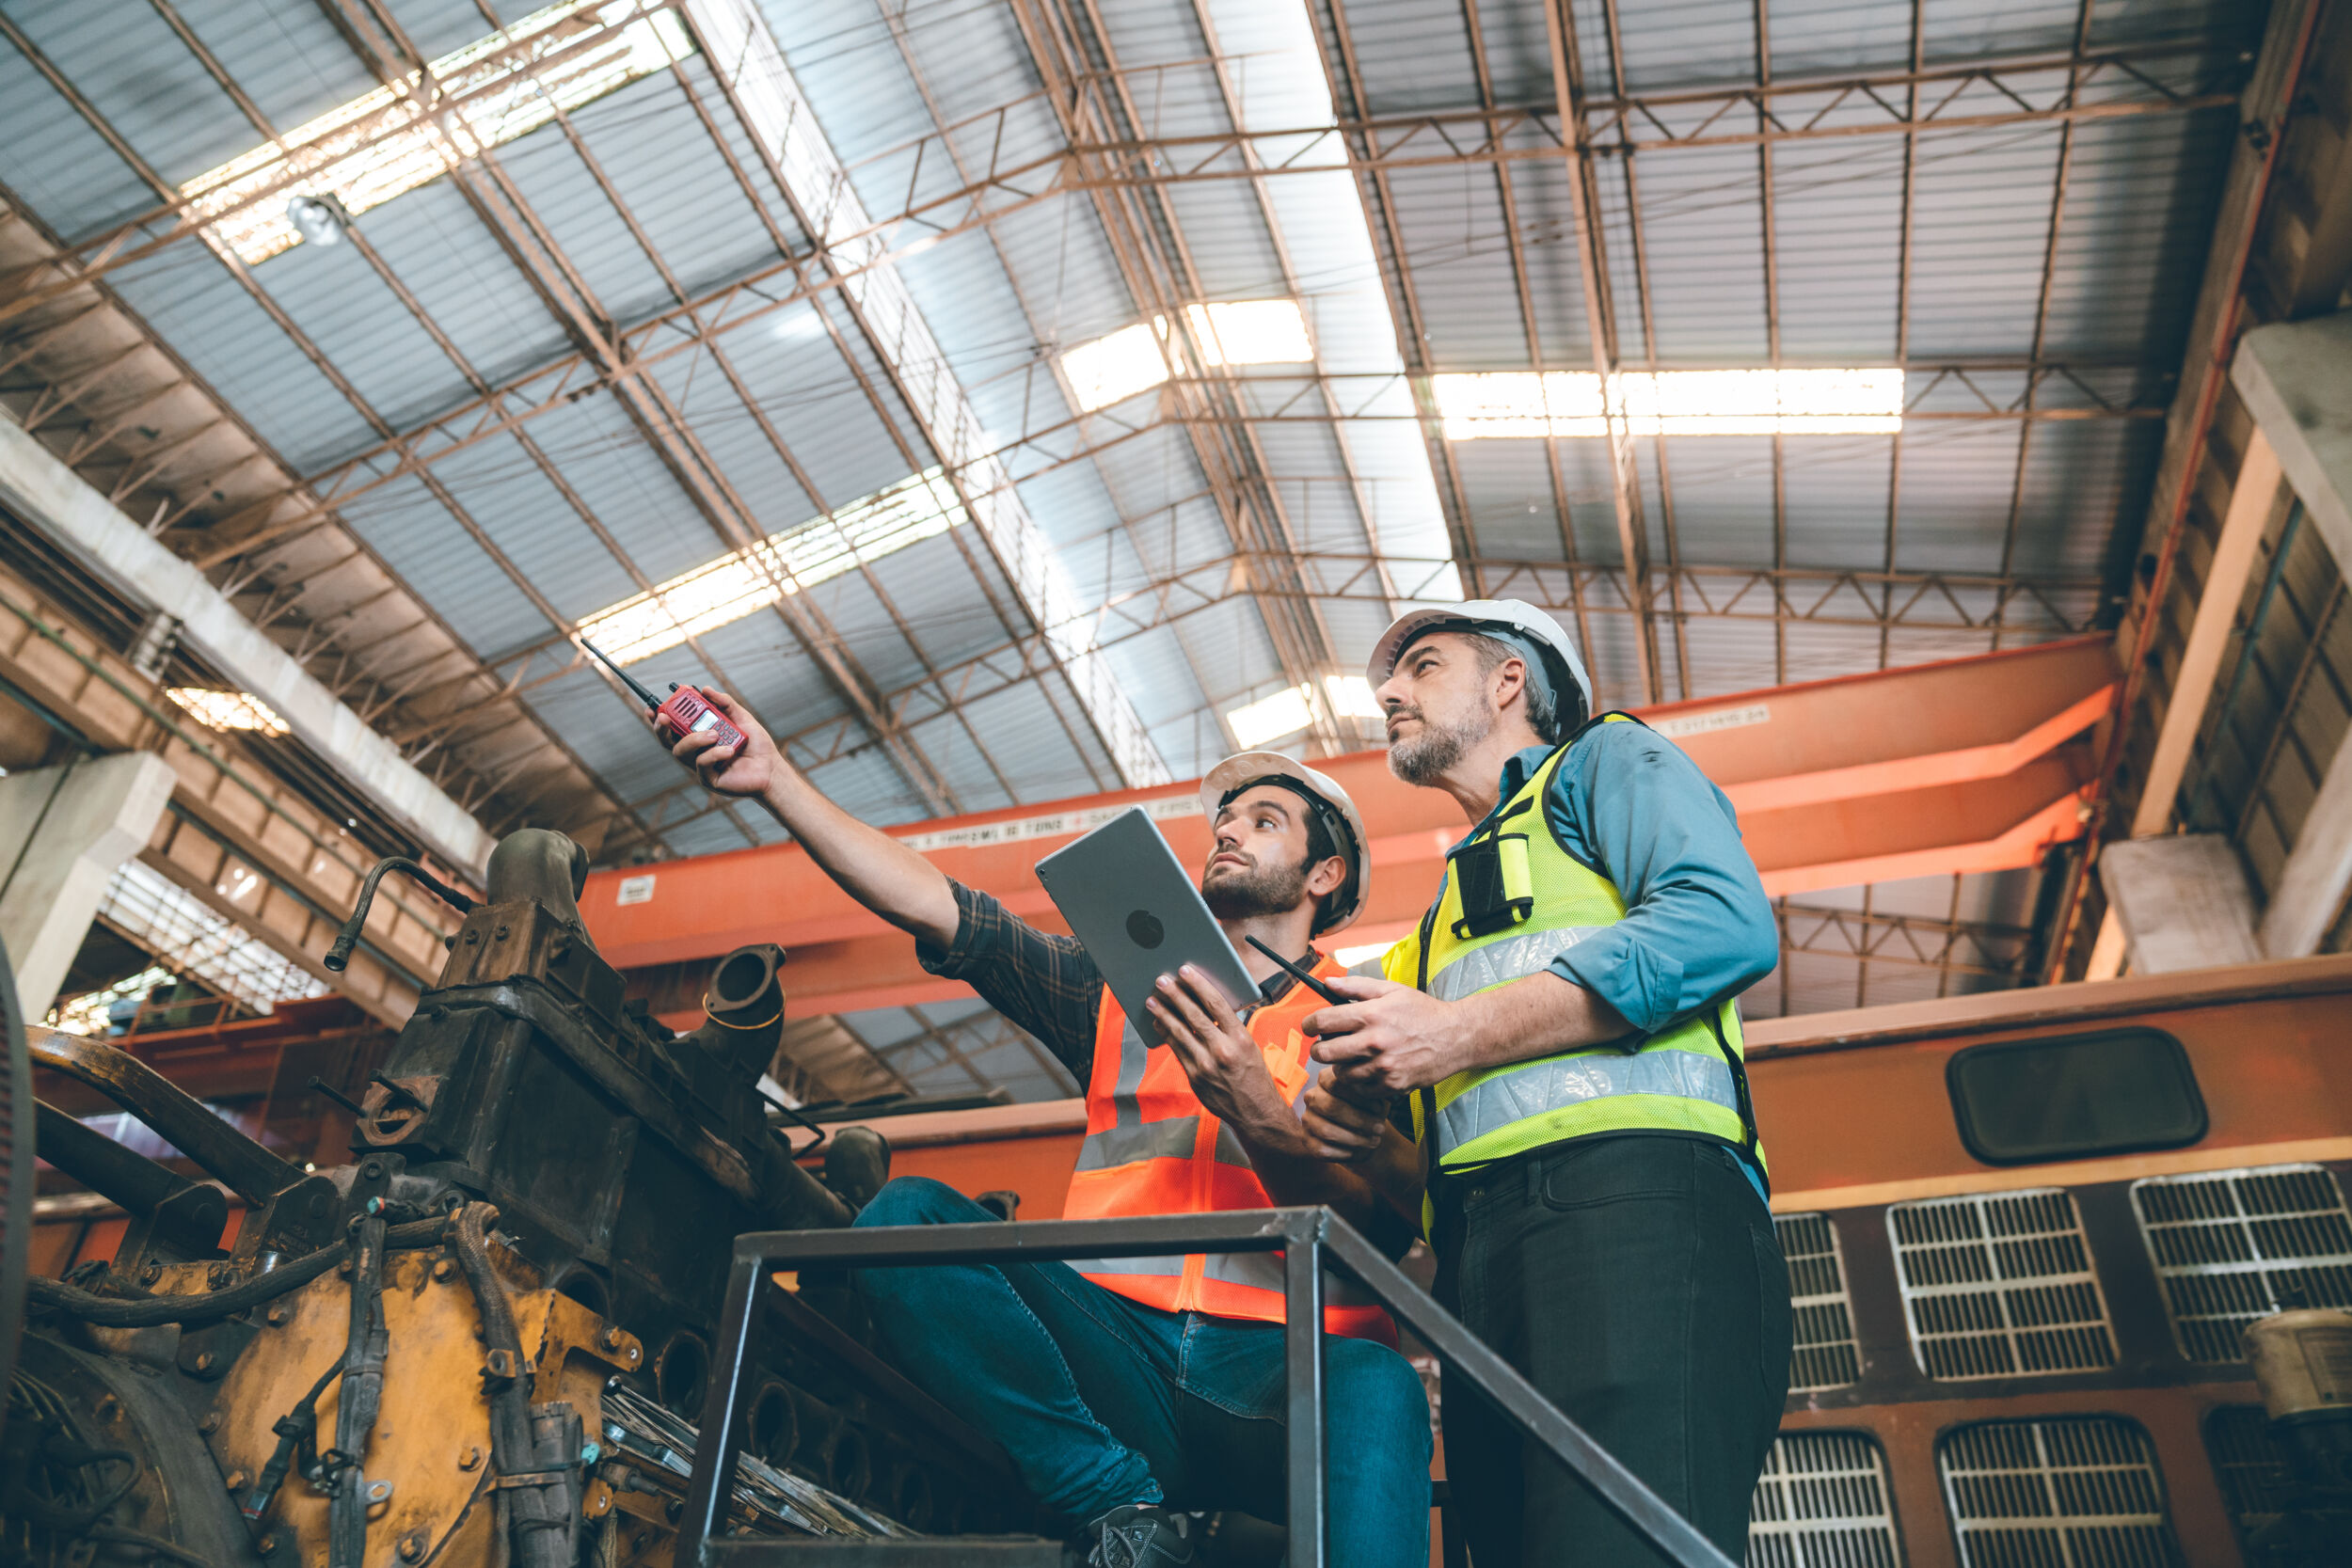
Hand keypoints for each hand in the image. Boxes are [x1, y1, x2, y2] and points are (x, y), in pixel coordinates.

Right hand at [663, 689, 778, 797]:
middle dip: (661, 727)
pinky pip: (701, 765)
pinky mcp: (708, 779)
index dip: (658, 717)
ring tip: (715, 733)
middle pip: (667, 741)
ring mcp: (700, 766)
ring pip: (680, 752)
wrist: (771, 768)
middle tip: (664, 717)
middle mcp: (696, 751)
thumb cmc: (755, 745)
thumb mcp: (741, 717)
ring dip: (694, 739)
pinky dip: (713, 753)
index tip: (652, 706)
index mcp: (699, 735)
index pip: (672, 726)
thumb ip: (724, 703)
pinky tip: (729, 750)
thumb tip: (705, 689)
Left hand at [1146, 966, 1299, 1148]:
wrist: (1255, 1112)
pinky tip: (1159, 1024)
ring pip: (1180, 1032)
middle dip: (1175, 995)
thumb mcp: (1250, 1046)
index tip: (1185, 971)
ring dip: (1164, 1014)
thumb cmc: (1254, 1075)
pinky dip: (1166, 1035)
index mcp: (1240, 1037)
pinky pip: (1177, 1051)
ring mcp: (1206, 1065)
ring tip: (1152, 1000)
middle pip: (1194, 1015)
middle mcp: (1222, 1050)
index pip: (1216, 1004)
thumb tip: (1207, 1005)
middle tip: (1161, 981)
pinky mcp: (1195, 1078)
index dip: (1198, 985)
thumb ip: (1229, 1028)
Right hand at [1300, 1078, 1392, 1162]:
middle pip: (1331, 1107)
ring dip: (1354, 1139)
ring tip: (1373, 1141)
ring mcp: (1307, 1119)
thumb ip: (1373, 1095)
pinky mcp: (1307, 1140)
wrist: (1361, 1130)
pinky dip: (1343, 1153)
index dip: (1360, 1097)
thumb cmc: (1368, 1109)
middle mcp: (1312, 1097)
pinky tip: (1358, 1151)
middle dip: (1359, 1120)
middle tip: (1380, 1129)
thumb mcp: (1373, 1097)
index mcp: (1325, 1079)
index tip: (1379, 1109)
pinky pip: (1321, 1150)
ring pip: (1326, 1131)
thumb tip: (1380, 1101)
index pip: (1337, 1084)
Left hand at [1303, 974, 1472, 1093]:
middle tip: (1325, 1045)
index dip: (1308, 1024)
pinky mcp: (1392, 1085)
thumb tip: (1327, 983)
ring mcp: (1383, 1067)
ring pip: (1340, 1074)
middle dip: (1318, 1049)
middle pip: (1324, 1053)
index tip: (1309, 1027)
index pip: (1322, 1022)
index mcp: (1371, 1014)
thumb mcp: (1391, 990)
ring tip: (1352, 1057)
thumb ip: (1356, 986)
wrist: (1456, 1037)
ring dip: (1340, 1066)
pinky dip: (1359, 1082)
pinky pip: (1360, 1090)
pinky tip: (1367, 1069)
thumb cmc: (1423, 1011)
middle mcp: (1374, 1042)